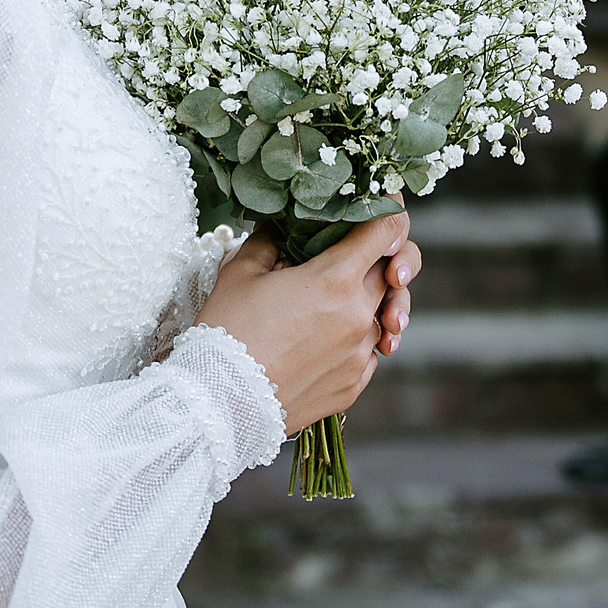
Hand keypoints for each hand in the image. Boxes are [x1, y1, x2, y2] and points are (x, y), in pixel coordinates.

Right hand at [193, 211, 413, 434]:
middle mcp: (358, 315)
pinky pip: (369, 354)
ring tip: (331, 306)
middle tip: (352, 255)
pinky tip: (326, 341)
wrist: (217, 403)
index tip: (382, 205)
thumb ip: (270, 241)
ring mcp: (359, 355)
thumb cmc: (225, 332)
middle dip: (379, 258)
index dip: (388, 211)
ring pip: (381, 315)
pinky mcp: (353, 386)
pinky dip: (355, 341)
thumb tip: (281, 226)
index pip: (389, 231)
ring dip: (364, 303)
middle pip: (391, 272)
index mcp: (336, 279)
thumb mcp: (241, 273)